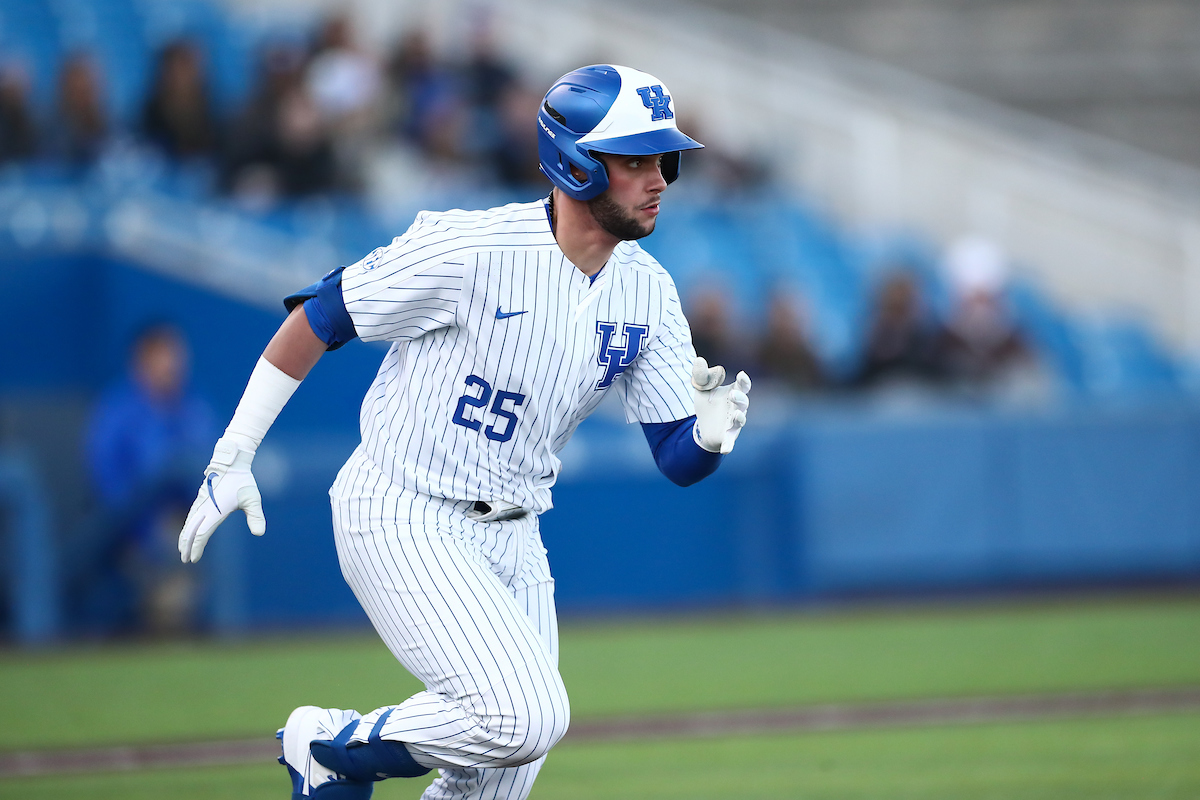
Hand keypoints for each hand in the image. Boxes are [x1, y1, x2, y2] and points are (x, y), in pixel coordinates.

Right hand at [178, 437, 265, 562]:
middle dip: (186, 546)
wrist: (230, 462)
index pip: (202, 533)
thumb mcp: (252, 499)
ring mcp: (201, 502)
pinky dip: (187, 527)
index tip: (194, 559)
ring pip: (189, 523)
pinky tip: (187, 531)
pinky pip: (190, 516)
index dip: (197, 547)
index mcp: (215, 510)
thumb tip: (259, 533)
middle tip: (185, 560)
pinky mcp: (201, 499)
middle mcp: (204, 507)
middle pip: (191, 530)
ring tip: (182, 550)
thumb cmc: (243, 481)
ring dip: (184, 537)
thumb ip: (255, 516)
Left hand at [691, 356, 750, 454]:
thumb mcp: (701, 388)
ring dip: (739, 418)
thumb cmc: (708, 404)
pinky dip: (729, 446)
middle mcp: (737, 408)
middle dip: (740, 398)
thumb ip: (700, 375)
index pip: (743, 386)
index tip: (741, 375)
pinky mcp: (727, 437)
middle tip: (733, 394)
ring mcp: (733, 423)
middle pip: (744, 402)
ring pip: (740, 420)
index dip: (744, 381)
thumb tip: (698, 359)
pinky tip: (725, 449)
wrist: (703, 426)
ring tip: (736, 415)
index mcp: (734, 393)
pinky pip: (730, 442)